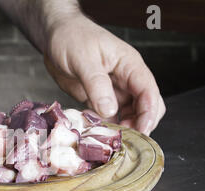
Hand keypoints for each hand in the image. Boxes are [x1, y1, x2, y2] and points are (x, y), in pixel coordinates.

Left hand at [43, 15, 165, 134]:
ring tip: (110, 139)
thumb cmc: (71, 38)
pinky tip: (97, 132)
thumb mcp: (83, 60)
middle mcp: (126, 79)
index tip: (141, 131)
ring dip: (123, 128)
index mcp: (129, 65)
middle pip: (145, 106)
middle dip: (140, 124)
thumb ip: (96, 85)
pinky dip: (107, 126)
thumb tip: (109, 111)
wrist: (55, 36)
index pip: (149, 91)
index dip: (148, 113)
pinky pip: (109, 116)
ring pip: (129, 114)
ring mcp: (113, 90)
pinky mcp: (99, 98)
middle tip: (124, 139)